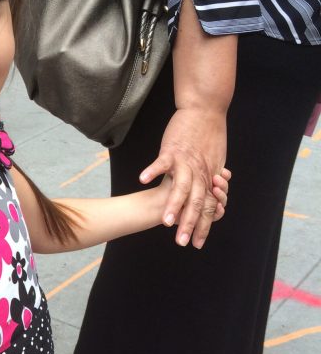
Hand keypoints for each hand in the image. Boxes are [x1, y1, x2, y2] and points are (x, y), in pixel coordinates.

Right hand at [140, 107, 226, 247]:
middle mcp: (198, 173)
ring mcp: (185, 161)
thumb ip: (207, 179)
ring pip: (181, 187)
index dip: (202, 226)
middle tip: (182, 242)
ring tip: (167, 222)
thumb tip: (207, 194)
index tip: (196, 244)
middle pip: (196, 203)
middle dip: (188, 224)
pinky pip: (162, 162)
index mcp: (207, 178)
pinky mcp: (172, 149)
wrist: (206, 109)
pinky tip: (142, 179)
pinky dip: (153, 170)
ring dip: (174, 206)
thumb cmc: (207, 136)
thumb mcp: (212, 162)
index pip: (207, 207)